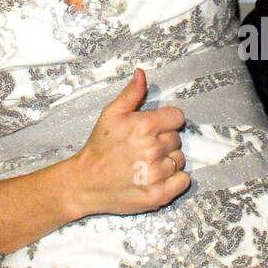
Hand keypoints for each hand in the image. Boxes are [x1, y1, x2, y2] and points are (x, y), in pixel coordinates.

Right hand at [68, 68, 189, 215]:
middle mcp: (153, 149)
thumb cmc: (99, 148)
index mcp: (145, 126)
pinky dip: (174, 180)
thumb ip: (130, 94)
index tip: (153, 130)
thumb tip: (142, 73)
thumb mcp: (111, 114)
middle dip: (164, 142)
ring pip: (179, 160)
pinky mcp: (158, 194)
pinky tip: (156, 178)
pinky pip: (183, 181)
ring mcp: (156, 173)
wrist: (84, 183)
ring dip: (167, 162)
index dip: (166, 122)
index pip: (177, 117)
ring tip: (146, 164)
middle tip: (143, 149)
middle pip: (177, 139)